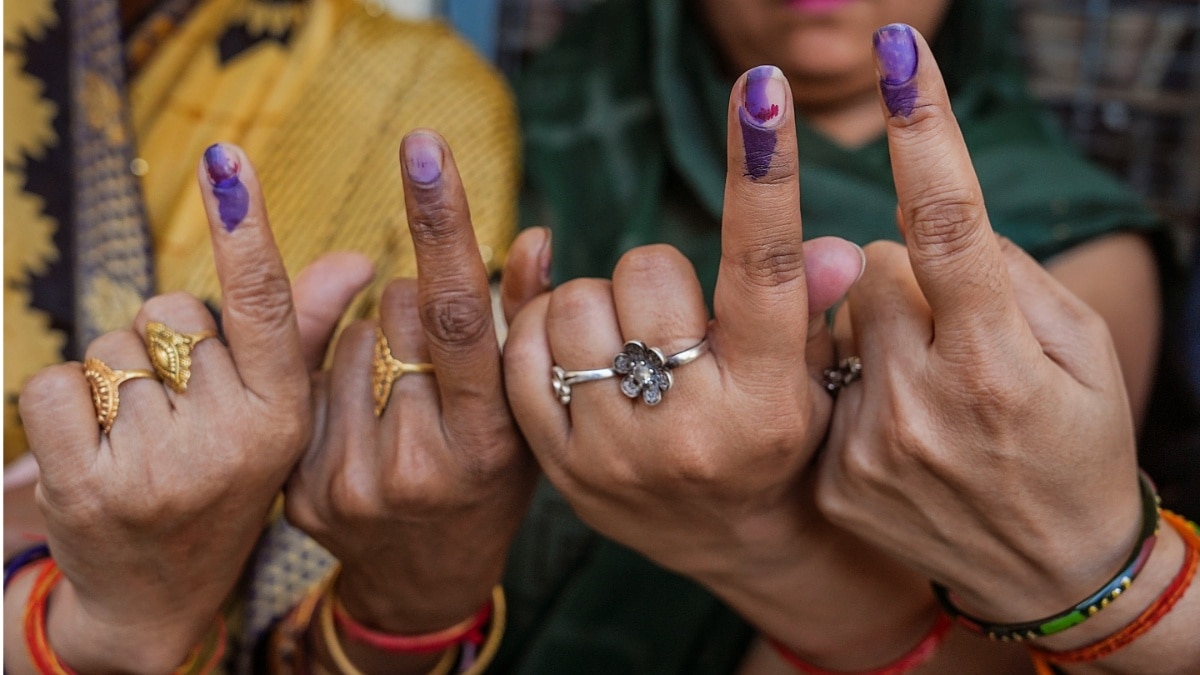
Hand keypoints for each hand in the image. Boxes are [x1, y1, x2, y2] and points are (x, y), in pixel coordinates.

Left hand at [15, 144, 367, 673]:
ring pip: (113, 348)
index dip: (244, 228)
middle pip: (171, 316)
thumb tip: (358, 259)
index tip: (227, 160)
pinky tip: (98, 446)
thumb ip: (305, 329)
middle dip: (167, 343)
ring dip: (119, 375)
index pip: (264, 306)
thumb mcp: (277, 414)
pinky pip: (59, 383)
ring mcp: (159, 469)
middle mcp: (231, 444)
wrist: (156, 596)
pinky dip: (68, 402)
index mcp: (284, 418)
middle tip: (182, 404)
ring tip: (142, 433)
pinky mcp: (88, 487)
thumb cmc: (224, 480)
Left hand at [284, 131, 545, 672]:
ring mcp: (353, 483)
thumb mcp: (529, 412)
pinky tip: (359, 411)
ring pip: (345, 340)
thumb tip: (535, 236)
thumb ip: (528, 324)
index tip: (423, 146)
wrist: (427, 576)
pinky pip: (305, 381)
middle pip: (396, 313)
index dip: (442, 225)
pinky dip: (332, 375)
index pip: (455, 316)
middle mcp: (418, 467)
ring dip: (371, 339)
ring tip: (398, 388)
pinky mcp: (300, 492)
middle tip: (432, 347)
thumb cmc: (492, 478)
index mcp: (487, 442)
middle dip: (414, 302)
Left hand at [504, 66, 885, 659]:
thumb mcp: (812, 376)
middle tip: (675, 315)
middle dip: (659, 274)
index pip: (765, 268)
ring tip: (630, 341)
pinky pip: (521, 352)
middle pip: (648, 271)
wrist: (733, 541)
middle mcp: (690, 431)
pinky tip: (580, 354)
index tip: (762, 92)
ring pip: (575, 304)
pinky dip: (543, 331)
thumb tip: (830, 250)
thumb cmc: (782, 440)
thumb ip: (812, 306)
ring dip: (600, 303)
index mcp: (768, 401)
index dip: (763, 174)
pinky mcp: (559, 466)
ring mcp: (615, 453)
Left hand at [816, 24, 1149, 645]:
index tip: (901, 57)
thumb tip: (922, 224)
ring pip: (837, 323)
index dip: (926, 136)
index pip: (951, 226)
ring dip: (871, 332)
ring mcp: (868, 444)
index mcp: (998, 361)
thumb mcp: (1082, 353)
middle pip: (870, 267)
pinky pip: (820, 382)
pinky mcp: (832, 475)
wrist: (1046, 570)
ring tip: (925, 391)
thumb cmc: (1075, 441)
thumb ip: (1005, 275)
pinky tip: (897, 430)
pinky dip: (850, 385)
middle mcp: (923, 401)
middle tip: (944, 329)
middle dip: (901, 278)